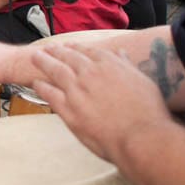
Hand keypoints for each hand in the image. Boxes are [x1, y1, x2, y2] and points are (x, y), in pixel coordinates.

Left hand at [29, 44, 171, 161]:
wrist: (142, 137)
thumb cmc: (148, 111)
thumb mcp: (143, 80)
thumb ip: (127, 65)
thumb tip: (120, 52)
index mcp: (108, 64)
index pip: (86, 51)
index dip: (75, 48)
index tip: (68, 46)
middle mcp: (89, 73)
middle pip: (67, 57)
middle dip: (56, 51)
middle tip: (47, 48)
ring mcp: (77, 91)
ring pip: (55, 71)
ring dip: (44, 62)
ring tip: (36, 57)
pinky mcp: (69, 110)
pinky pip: (50, 95)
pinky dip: (42, 87)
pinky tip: (36, 84)